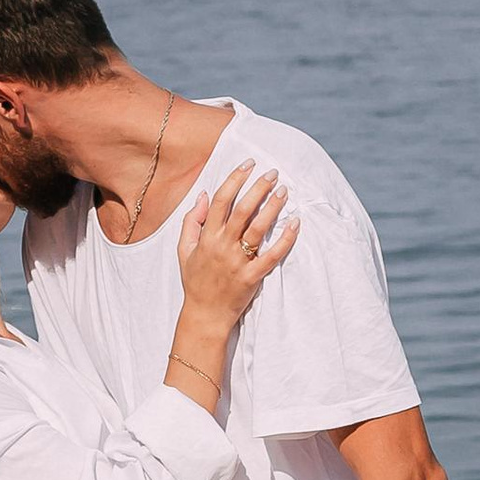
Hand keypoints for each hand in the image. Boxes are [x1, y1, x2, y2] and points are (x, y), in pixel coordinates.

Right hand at [175, 165, 295, 335]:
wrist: (204, 315)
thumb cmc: (195, 281)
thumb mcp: (184, 249)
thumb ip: (192, 221)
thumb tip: (204, 194)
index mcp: (206, 237)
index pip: (221, 201)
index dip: (235, 179)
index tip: (248, 164)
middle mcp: (222, 247)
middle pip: (242, 210)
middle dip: (258, 188)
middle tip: (273, 173)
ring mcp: (238, 262)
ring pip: (257, 229)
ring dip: (272, 208)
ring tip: (284, 191)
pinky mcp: (252, 277)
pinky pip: (271, 255)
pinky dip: (285, 239)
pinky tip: (295, 223)